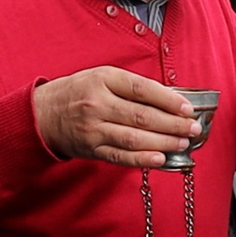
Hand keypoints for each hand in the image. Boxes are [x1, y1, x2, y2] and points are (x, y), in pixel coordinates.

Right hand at [33, 66, 201, 167]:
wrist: (42, 114)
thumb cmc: (78, 92)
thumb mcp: (102, 77)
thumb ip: (132, 86)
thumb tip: (171, 99)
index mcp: (103, 79)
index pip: (143, 89)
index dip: (169, 100)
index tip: (188, 108)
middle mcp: (97, 104)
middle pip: (142, 116)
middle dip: (173, 124)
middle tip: (193, 129)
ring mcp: (93, 129)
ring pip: (134, 138)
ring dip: (163, 143)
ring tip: (182, 143)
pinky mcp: (91, 149)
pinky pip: (120, 156)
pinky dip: (142, 159)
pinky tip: (160, 159)